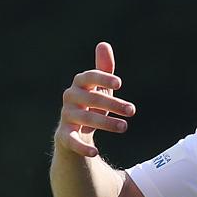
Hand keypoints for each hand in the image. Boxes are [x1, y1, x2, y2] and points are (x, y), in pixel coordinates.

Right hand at [55, 42, 135, 156]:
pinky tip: (95, 152)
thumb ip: (103, 68)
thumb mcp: (99, 87)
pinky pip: (71, 141)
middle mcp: (70, 98)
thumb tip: (103, 44)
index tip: (120, 83)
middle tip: (132, 110)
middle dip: (112, 104)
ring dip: (105, 122)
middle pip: (91, 99)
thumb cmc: (90, 103)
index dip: (103, 78)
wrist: (74, 130)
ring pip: (84, 118)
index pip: (89, 77)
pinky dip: (82, 147)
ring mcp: (66, 116)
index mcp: (79, 84)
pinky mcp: (64, 135)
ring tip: (124, 126)